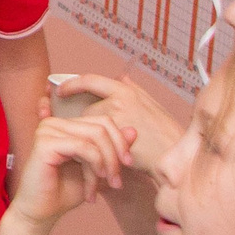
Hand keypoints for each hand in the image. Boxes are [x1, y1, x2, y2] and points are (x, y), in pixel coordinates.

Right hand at [6, 104, 138, 233]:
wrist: (42, 212)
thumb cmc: (65, 191)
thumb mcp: (97, 168)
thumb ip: (112, 149)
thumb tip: (133, 130)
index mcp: (65, 126)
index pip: (103, 121)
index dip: (120, 142)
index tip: (128, 165)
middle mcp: (54, 123)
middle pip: (101, 127)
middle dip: (115, 155)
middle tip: (117, 182)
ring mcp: (47, 131)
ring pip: (95, 136)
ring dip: (107, 164)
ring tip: (107, 185)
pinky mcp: (44, 144)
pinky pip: (83, 147)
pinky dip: (95, 166)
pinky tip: (93, 185)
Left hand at [55, 73, 183, 171]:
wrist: (174, 158)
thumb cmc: (166, 134)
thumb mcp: (152, 105)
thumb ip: (135, 90)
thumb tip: (121, 77)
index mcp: (126, 91)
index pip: (89, 80)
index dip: (71, 84)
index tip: (59, 90)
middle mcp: (118, 101)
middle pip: (85, 108)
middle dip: (82, 121)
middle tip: (83, 133)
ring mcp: (115, 119)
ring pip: (88, 126)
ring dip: (89, 136)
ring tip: (102, 148)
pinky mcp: (113, 139)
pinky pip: (93, 141)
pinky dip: (93, 148)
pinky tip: (101, 156)